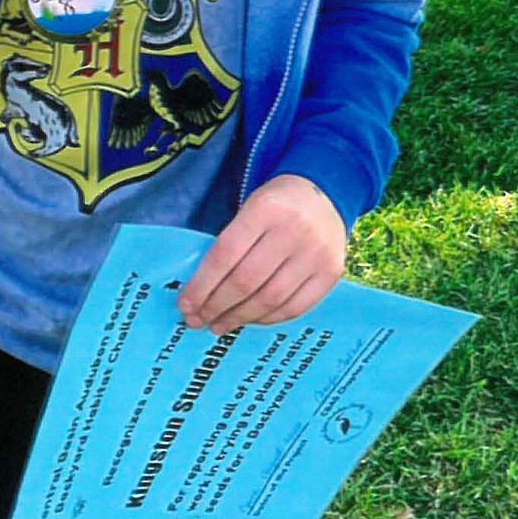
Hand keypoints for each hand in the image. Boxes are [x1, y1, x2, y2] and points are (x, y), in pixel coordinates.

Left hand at [179, 175, 346, 333]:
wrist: (324, 193)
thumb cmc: (276, 205)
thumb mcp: (249, 208)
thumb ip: (229, 244)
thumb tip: (199, 292)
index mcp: (266, 208)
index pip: (225, 254)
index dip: (202, 285)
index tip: (185, 304)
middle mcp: (295, 230)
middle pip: (247, 281)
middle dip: (217, 306)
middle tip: (198, 320)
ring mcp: (317, 253)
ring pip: (271, 299)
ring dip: (240, 317)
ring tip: (220, 324)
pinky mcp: (332, 272)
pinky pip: (295, 307)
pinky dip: (268, 319)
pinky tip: (250, 320)